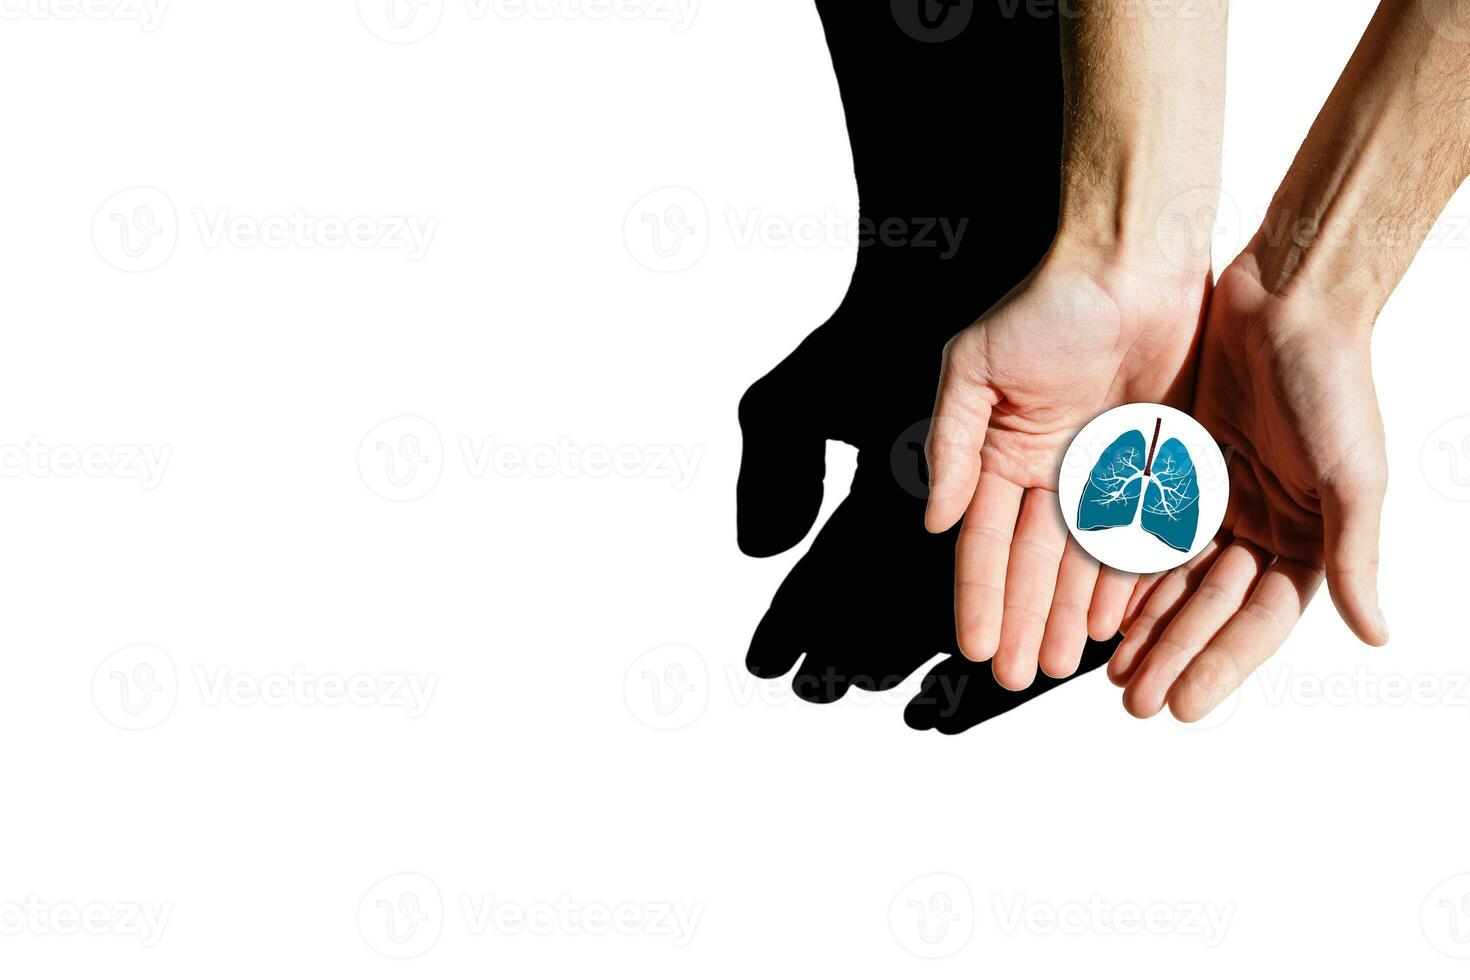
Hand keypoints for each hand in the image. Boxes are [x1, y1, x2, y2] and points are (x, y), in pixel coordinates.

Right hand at [737, 299, 1115, 730]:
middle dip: (1020, 622)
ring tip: (1059, 665)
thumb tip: (935, 521)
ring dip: (1068, 616)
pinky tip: (1114, 624)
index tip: (971, 648)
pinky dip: (1125, 583)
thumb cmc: (1046, 303)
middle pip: (1031, 566)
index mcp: (1002, 454)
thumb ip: (950, 445)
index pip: (983, 542)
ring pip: (1083, 564)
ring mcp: (1104, 475)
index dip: (977, 597)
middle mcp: (1049, 474)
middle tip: (1014, 677)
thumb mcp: (973, 367)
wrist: (1134, 261)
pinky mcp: (1156, 467)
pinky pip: (1139, 538)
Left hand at [1108, 256, 1390, 720]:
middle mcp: (1260, 527)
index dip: (1221, 664)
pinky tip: (1096, 605)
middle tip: (1132, 701)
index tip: (1183, 707)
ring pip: (1171, 578)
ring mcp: (1217, 500)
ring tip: (1110, 670)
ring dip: (1143, 625)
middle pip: (1207, 609)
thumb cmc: (1332, 380)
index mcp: (1308, 538)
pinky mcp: (1179, 469)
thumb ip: (1354, 553)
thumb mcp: (1353, 473)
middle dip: (1172, 655)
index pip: (1258, 620)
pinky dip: (1123, 568)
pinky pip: (1145, 529)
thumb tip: (1376, 633)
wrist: (1286, 301)